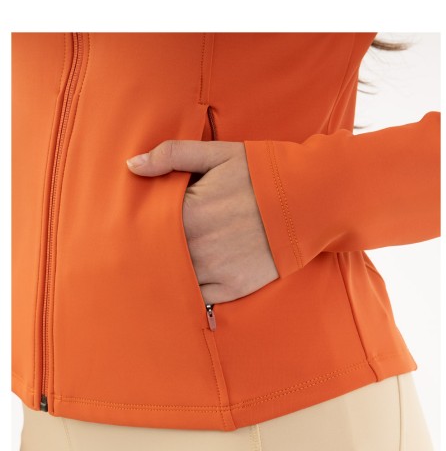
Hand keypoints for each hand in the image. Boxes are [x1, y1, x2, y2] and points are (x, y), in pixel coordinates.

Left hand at [126, 140, 278, 303]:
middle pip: (158, 255)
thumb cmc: (261, 173)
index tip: (139, 225)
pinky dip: (193, 289)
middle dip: (153, 250)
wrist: (309, 201)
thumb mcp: (218, 154)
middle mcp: (198, 246)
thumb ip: (172, 155)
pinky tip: (193, 278)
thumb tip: (132, 164)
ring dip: (170, 271)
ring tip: (171, 262)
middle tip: (146, 248)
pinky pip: (200, 296)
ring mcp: (215, 270)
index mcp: (188, 212)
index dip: (141, 226)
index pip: (147, 226)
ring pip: (175, 278)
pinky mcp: (233, 288)